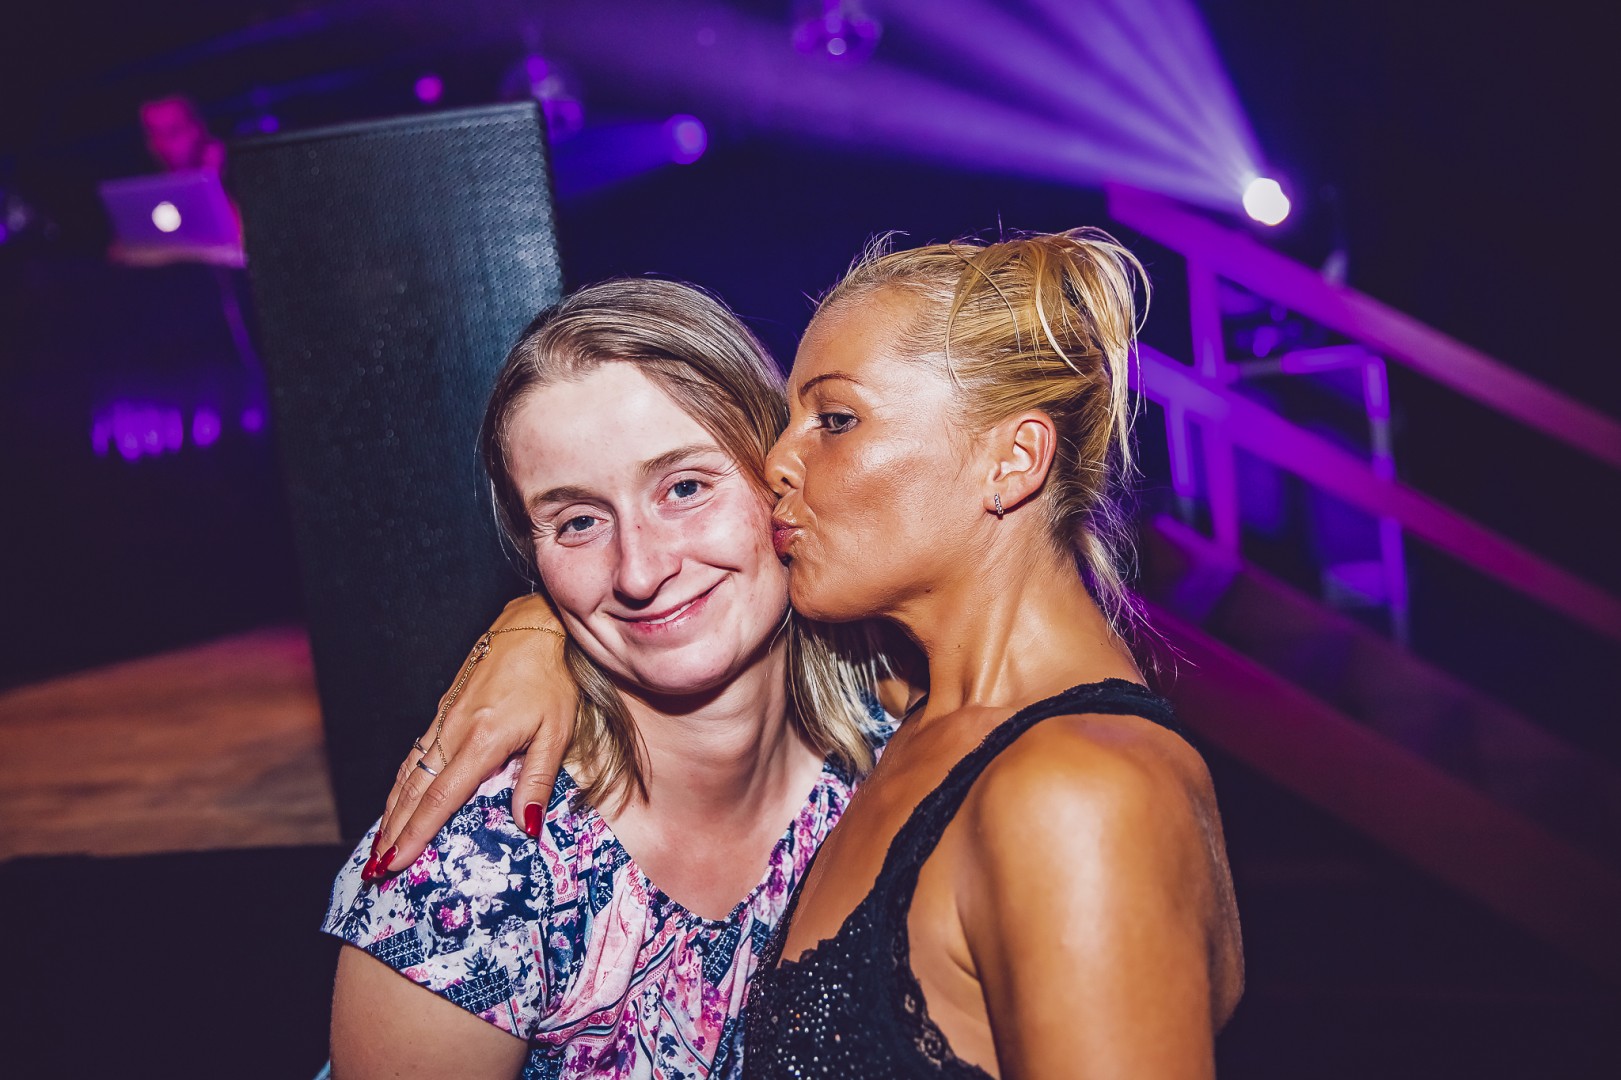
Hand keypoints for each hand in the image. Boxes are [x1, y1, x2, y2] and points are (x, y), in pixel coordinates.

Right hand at [370, 594, 577, 875]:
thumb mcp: (558, 731)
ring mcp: (445, 717)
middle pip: (414, 790)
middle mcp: (454, 730)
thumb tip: (526, 827)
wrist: (536, 626)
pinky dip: (401, 781)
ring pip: (409, 772)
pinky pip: (416, 753)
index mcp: (482, 739)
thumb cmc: (555, 677)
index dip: (416, 834)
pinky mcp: (445, 708)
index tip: (395, 863)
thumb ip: (538, 780)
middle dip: (392, 831)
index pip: (440, 798)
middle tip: (373, 868)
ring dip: (391, 809)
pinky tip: (398, 797)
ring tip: (377, 843)